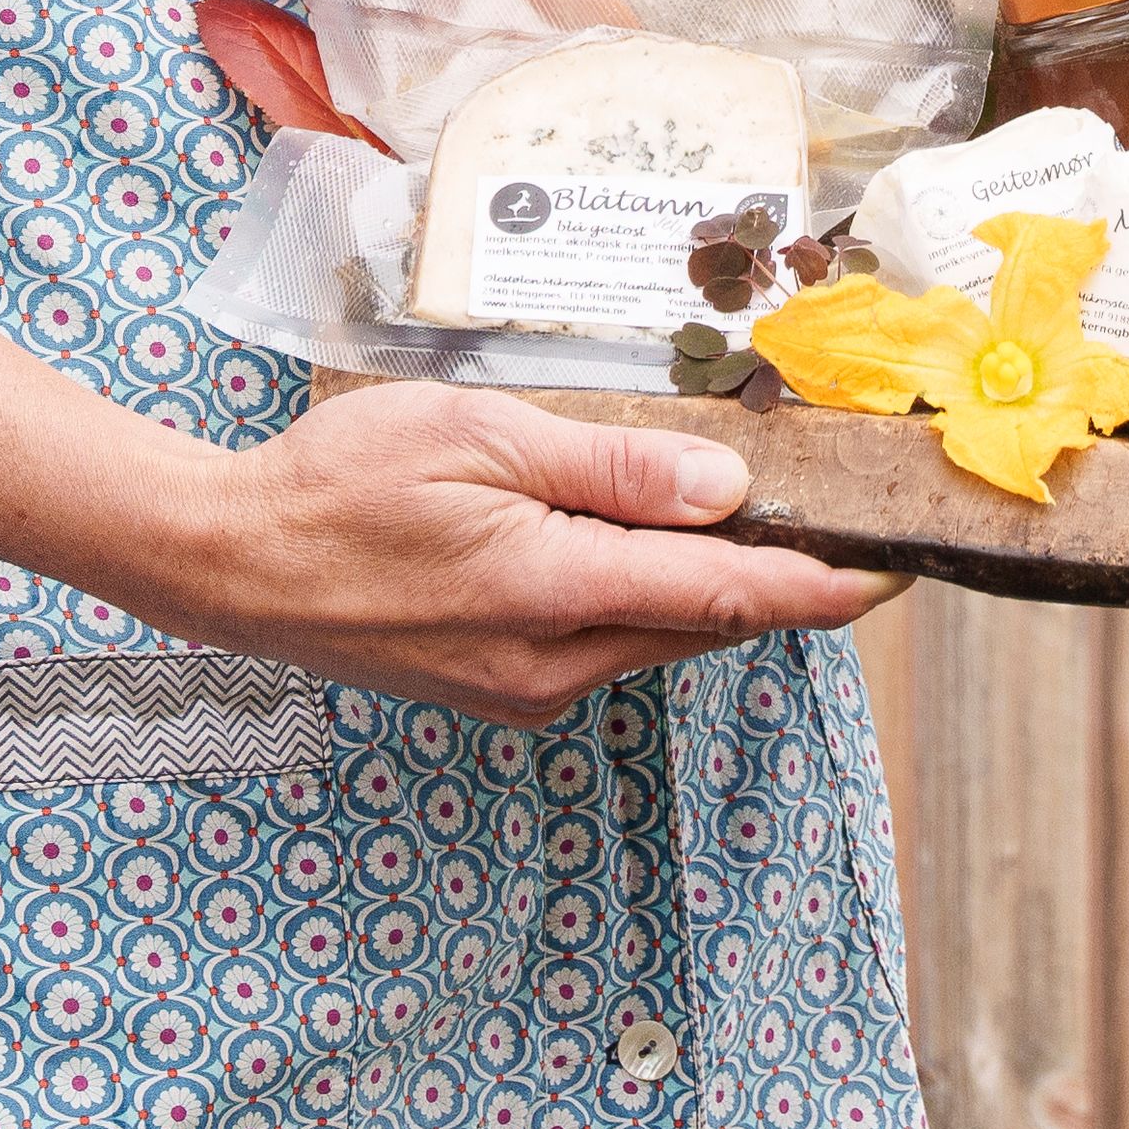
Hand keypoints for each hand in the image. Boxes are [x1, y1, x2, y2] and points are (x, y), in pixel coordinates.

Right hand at [0, 329, 891, 728]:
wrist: (234, 565)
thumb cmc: (344, 482)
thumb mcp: (483, 437)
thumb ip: (613, 468)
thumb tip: (726, 490)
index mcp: (552, 592)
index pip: (723, 597)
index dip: (818, 588)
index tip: (894, 572)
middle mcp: (550, 663)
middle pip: (702, 624)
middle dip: (775, 579)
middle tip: (842, 520)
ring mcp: (522, 688)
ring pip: (655, 638)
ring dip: (707, 590)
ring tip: (751, 521)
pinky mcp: (498, 690)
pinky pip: (605, 647)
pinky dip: (643, 602)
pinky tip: (641, 547)